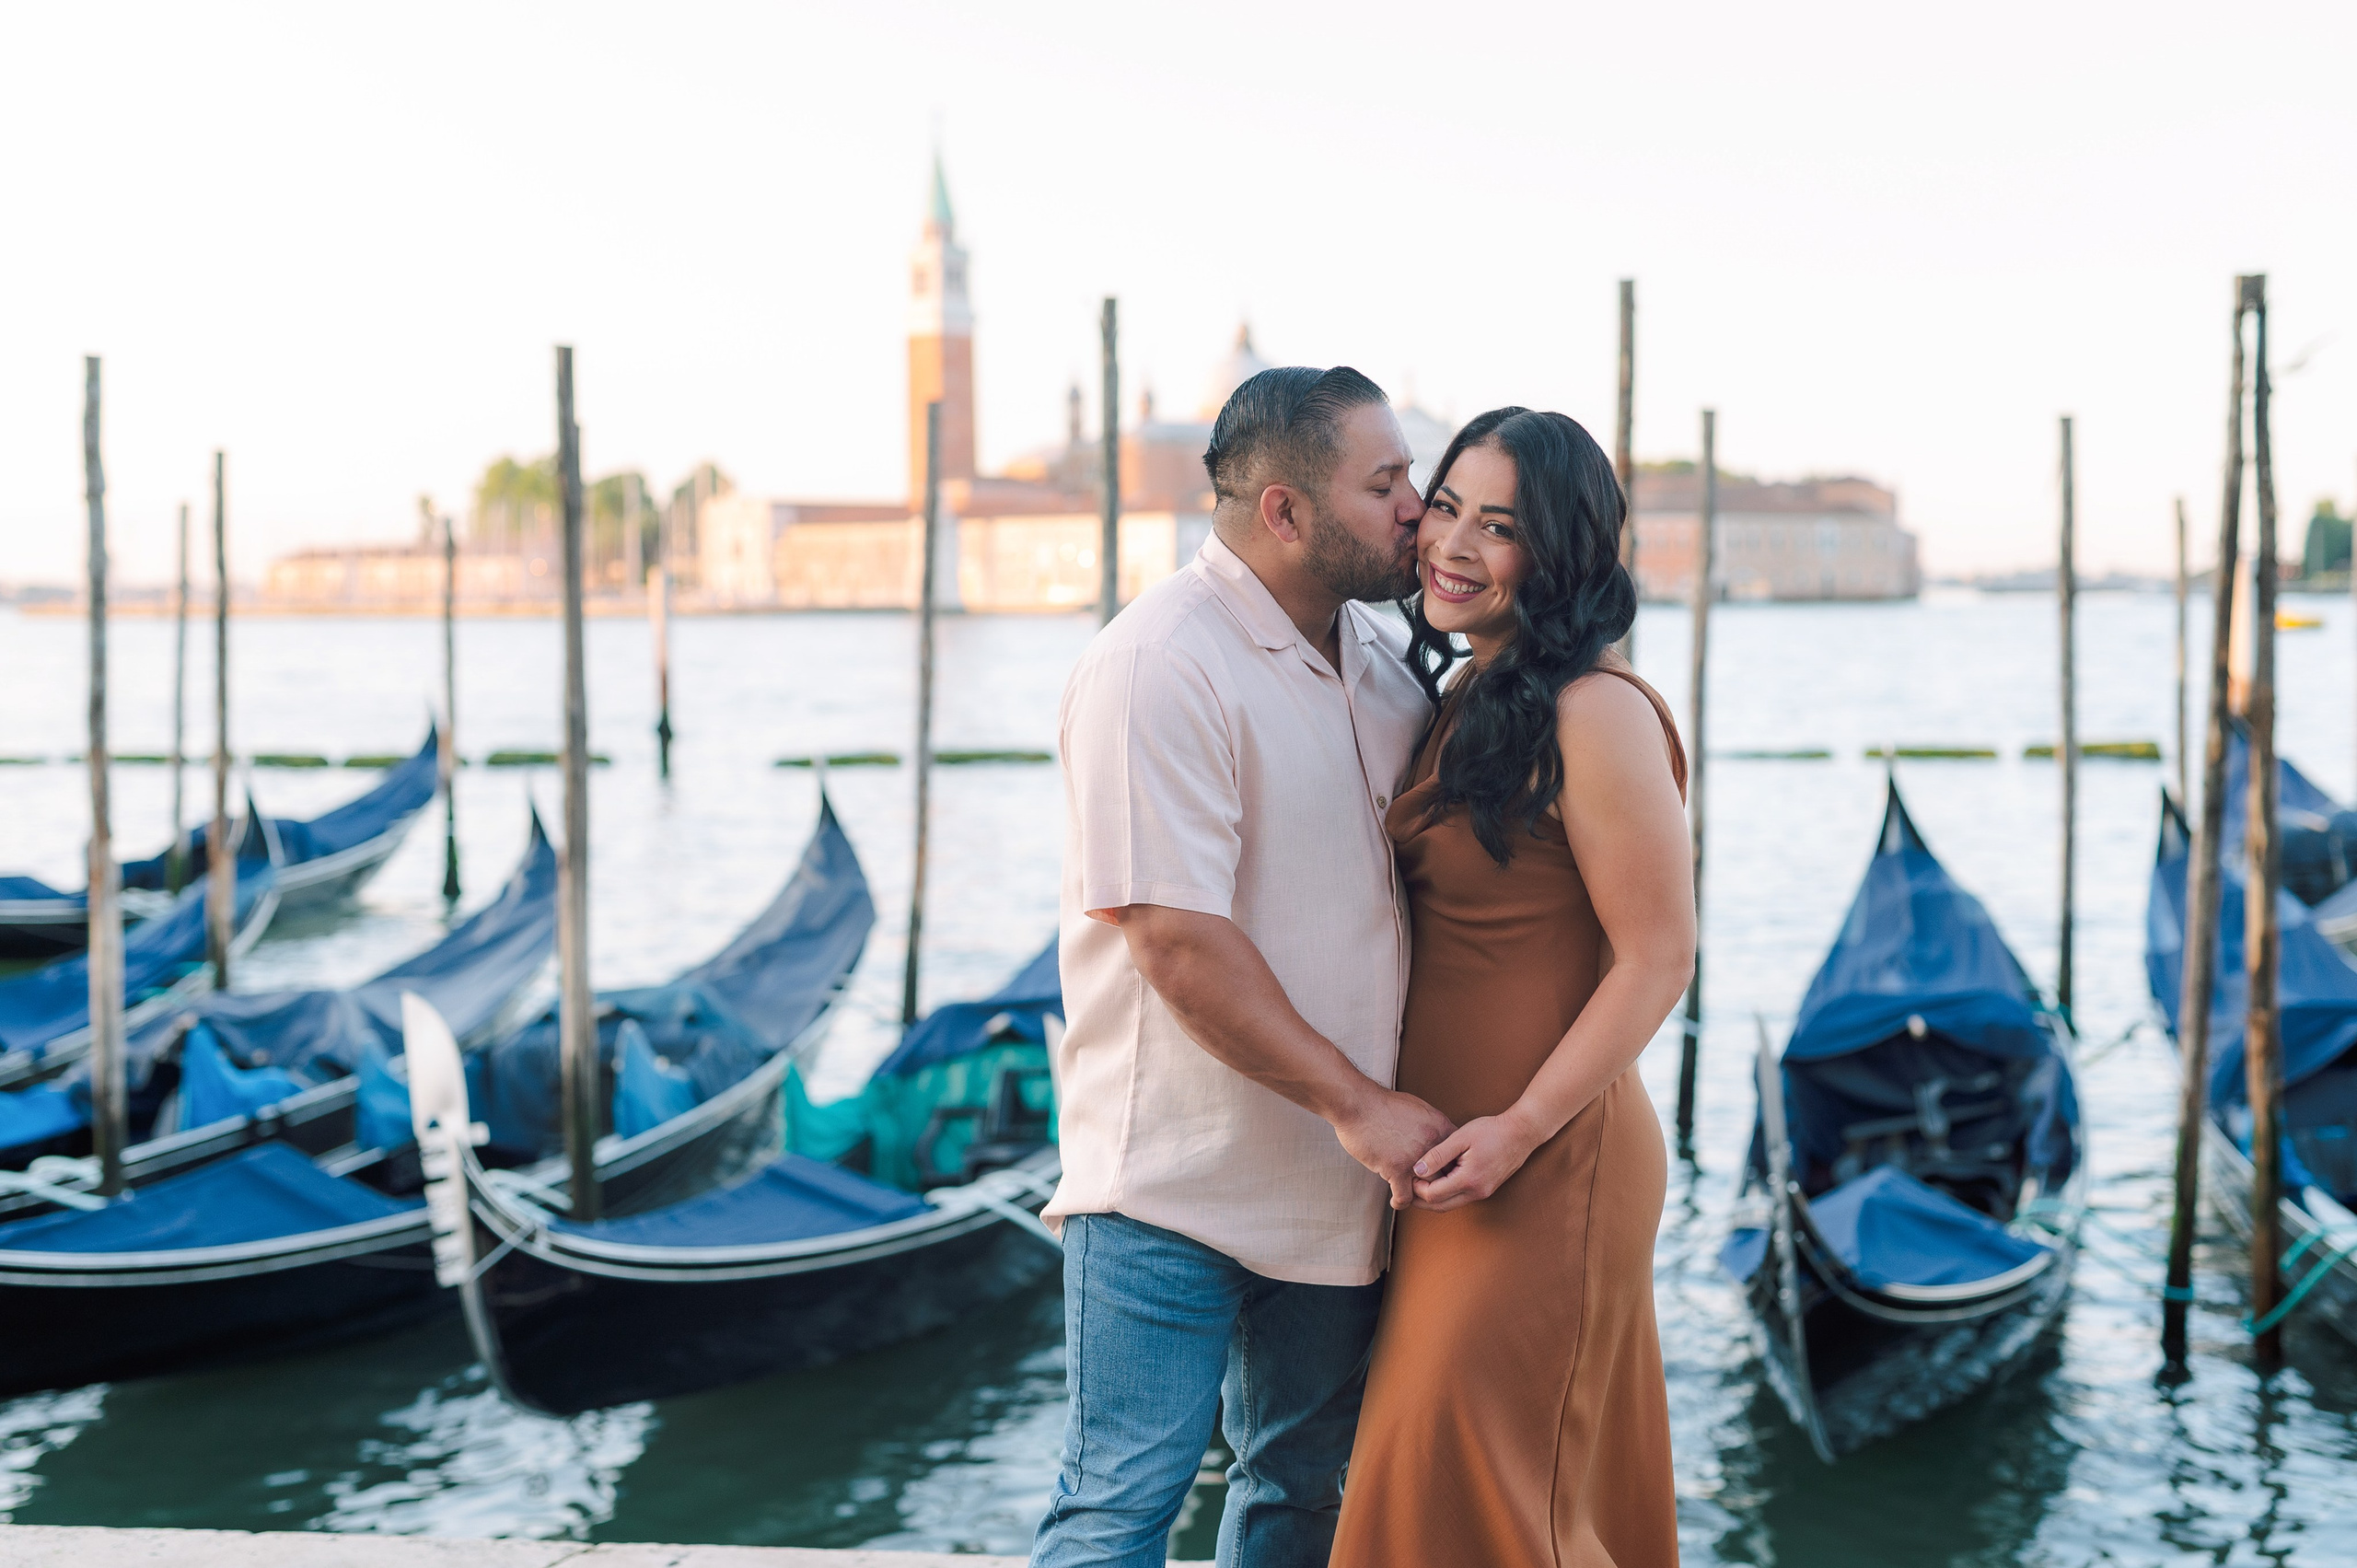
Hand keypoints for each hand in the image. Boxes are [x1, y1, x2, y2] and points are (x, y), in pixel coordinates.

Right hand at [1333, 1087, 1455, 1210]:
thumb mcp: (1417, 1107)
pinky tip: (1396, 1201)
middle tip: (1429, 1188)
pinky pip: (1405, 1197)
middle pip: (1447, 1174)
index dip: (1451, 1166)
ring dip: (1420, 1193)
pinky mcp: (1396, 1169)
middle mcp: (1433, 1144)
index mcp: (1440, 1127)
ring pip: (1428, 1189)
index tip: (1444, 1172)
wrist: (1357, 1104)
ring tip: (1414, 1195)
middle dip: (1439, 1182)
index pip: (1458, 1155)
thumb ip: (1431, 1125)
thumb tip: (1438, 1137)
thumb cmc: (1382, 1104)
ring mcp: (1415, 1158)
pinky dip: (1400, 1201)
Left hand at [1411, 1113, 1542, 1210]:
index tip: (1411, 1173)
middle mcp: (1477, 1192)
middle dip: (1421, 1200)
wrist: (1521, 1132)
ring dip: (1434, 1198)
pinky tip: (1439, 1179)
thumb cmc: (1491, 1131)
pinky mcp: (1486, 1189)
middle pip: (1440, 1207)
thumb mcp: (1461, 1138)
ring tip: (1420, 1182)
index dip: (1417, 1188)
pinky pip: (1461, 1198)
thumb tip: (1417, 1170)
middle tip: (1407, 1186)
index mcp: (1468, 1180)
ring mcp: (1483, 1193)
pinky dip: (1446, 1193)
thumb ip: (1438, 1155)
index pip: (1433, 1195)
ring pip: (1450, 1205)